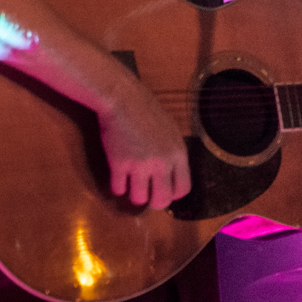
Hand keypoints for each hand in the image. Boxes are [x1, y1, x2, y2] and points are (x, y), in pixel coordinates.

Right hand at [97, 80, 189, 208]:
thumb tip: (173, 177)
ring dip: (134, 194)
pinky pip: (118, 189)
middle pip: (162, 201)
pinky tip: (118, 177)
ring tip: (132, 184)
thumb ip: (174, 155)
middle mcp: (162, 163)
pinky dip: (118, 187)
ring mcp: (140, 165)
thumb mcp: (172, 133)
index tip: (164, 188)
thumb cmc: (149, 114)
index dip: (173, 193)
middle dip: (154, 201)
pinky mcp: (119, 164)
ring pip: (139, 199)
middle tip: (148, 194)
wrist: (125, 100)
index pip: (183, 189)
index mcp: (178, 155)